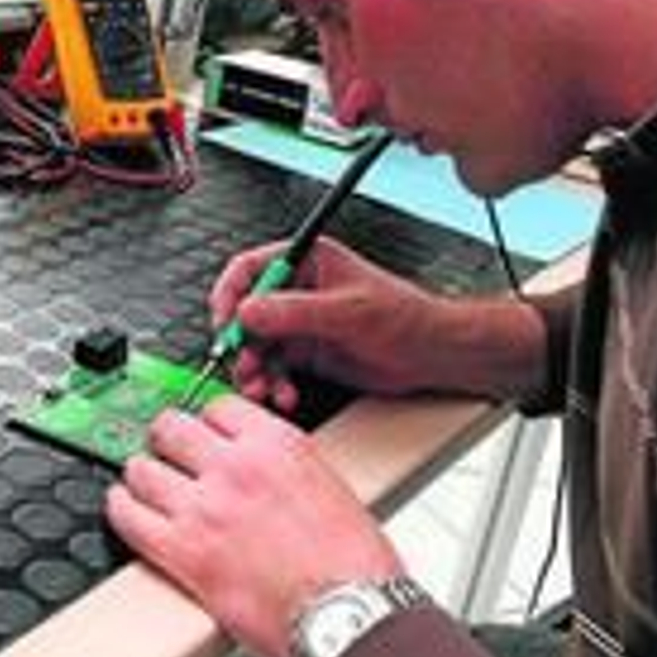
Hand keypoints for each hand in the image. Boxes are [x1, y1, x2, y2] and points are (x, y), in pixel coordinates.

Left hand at [106, 396, 402, 656]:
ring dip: (140, 474)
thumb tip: (260, 468)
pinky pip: (129, 517)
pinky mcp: (183, 552)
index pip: (218, 407)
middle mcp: (235, 467)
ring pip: (142, 469)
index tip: (201, 431)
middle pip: (171, 427)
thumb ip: (284, 467)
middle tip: (165, 449)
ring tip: (142, 482)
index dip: (205, 421)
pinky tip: (123, 507)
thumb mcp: (329, 485)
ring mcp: (204, 507)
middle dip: (166, 438)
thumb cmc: (353, 565)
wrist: (348, 614)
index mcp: (276, 444)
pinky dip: (120, 509)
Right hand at [210, 236, 439, 411]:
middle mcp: (298, 290)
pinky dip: (274, 384)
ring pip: (258, 345)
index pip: (251, 268)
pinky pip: (276, 368)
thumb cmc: (404, 317)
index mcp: (308, 262)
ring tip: (261, 388)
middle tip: (242, 365)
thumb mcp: (347, 311)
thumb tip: (250, 310)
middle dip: (241, 343)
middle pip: (248, 312)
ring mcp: (300, 323)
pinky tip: (283, 395)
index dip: (231, 294)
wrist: (431, 353)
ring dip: (255, 369)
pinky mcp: (307, 353)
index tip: (225, 322)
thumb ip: (294, 312)